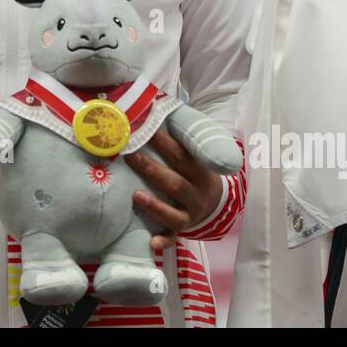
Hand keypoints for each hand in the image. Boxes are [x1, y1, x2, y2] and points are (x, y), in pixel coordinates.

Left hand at [127, 130, 224, 252]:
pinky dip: (163, 242)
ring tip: (135, 196)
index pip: (181, 155)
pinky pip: (173, 239)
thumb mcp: (195, 154)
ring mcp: (190, 214)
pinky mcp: (182, 230)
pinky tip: (151, 243)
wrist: (216, 203)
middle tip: (130, 156)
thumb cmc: (195, 171)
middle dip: (152, 170)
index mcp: (200, 171)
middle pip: (176, 183)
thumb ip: (180, 136)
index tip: (143, 129)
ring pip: (174, 214)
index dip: (163, 142)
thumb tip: (153, 104)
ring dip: (155, 206)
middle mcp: (197, 194)